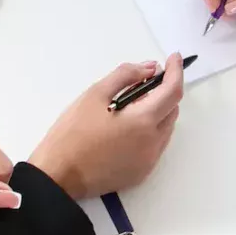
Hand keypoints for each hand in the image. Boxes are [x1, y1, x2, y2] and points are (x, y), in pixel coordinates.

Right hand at [28, 57, 184, 199]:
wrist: (58, 175)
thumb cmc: (72, 134)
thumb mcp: (95, 94)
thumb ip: (125, 76)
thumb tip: (150, 68)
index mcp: (143, 121)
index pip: (172, 91)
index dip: (176, 71)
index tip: (173, 58)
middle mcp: (153, 143)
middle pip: (171, 110)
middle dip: (164, 92)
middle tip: (143, 82)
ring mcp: (148, 161)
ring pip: (165, 129)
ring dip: (157, 112)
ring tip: (129, 105)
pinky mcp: (140, 173)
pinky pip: (155, 146)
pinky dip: (149, 131)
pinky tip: (126, 128)